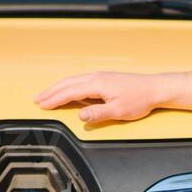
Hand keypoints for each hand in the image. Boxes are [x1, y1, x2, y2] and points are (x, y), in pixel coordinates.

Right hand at [35, 72, 165, 123]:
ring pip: (72, 80)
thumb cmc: (139, 100)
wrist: (154, 88)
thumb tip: (80, 116)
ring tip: (47, 94)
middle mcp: (95, 77)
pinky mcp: (104, 78)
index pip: (69, 92)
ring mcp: (99, 76)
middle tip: (37, 99)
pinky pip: (80, 80)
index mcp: (96, 85)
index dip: (54, 99)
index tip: (42, 105)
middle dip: (51, 92)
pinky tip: (67, 89)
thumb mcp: (118, 111)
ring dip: (58, 87)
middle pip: (67, 84)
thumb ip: (98, 113)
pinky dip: (68, 85)